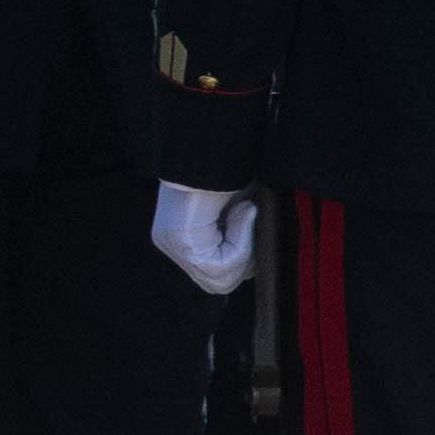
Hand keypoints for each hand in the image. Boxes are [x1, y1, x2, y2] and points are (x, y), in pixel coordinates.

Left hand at [148, 181, 258, 298]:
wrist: (214, 150)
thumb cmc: (230, 172)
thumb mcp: (240, 211)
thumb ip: (243, 237)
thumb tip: (262, 264)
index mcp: (182, 238)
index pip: (214, 275)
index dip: (243, 262)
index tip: (255, 231)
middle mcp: (172, 244)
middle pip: (216, 284)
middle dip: (245, 262)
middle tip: (252, 226)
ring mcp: (172, 245)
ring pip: (220, 279)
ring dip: (244, 248)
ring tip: (245, 212)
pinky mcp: (180, 242)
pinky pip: (220, 264)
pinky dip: (241, 242)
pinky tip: (242, 212)